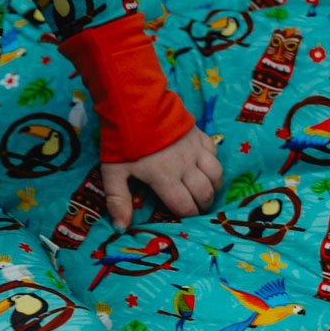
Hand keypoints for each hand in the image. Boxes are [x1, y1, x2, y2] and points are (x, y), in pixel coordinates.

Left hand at [101, 127, 222, 230]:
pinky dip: (213, 164)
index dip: (186, 216)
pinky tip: (204, 166)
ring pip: (216, 175)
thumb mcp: (113, 171)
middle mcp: (185, 167)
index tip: (182, 218)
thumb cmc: (123, 139)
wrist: (136, 102)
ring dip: (212, 187)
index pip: (185, 207)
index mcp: (165, 178)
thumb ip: (118, 200)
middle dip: (201, 205)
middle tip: (194, 208)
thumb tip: (121, 228)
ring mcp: (195, 150)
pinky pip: (215, 154)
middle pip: (204, 194)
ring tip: (204, 191)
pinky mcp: (200, 135)